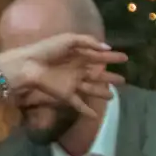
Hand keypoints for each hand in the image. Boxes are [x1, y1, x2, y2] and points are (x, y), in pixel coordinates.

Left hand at [2, 34, 125, 117]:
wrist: (30, 65)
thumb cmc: (48, 49)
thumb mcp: (69, 39)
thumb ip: (89, 42)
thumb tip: (107, 47)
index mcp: (78, 54)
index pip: (98, 56)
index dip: (112, 57)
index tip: (125, 57)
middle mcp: (77, 69)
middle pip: (97, 74)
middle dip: (109, 77)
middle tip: (124, 80)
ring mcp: (71, 83)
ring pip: (90, 89)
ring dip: (101, 92)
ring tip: (113, 97)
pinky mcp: (65, 95)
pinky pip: (78, 104)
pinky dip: (86, 111)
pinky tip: (95, 116)